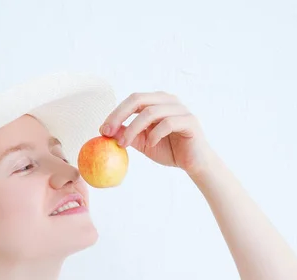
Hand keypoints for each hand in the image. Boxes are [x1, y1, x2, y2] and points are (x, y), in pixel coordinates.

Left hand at [99, 91, 213, 175]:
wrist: (194, 164)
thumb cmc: (169, 150)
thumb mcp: (143, 143)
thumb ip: (127, 134)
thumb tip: (106, 131)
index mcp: (156, 102)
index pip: (132, 100)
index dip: (115, 113)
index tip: (103, 130)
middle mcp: (168, 100)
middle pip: (138, 99)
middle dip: (119, 115)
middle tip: (108, 133)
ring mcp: (180, 109)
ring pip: (151, 112)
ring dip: (133, 129)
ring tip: (125, 144)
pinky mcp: (190, 121)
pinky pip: (168, 123)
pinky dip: (155, 134)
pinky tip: (151, 144)